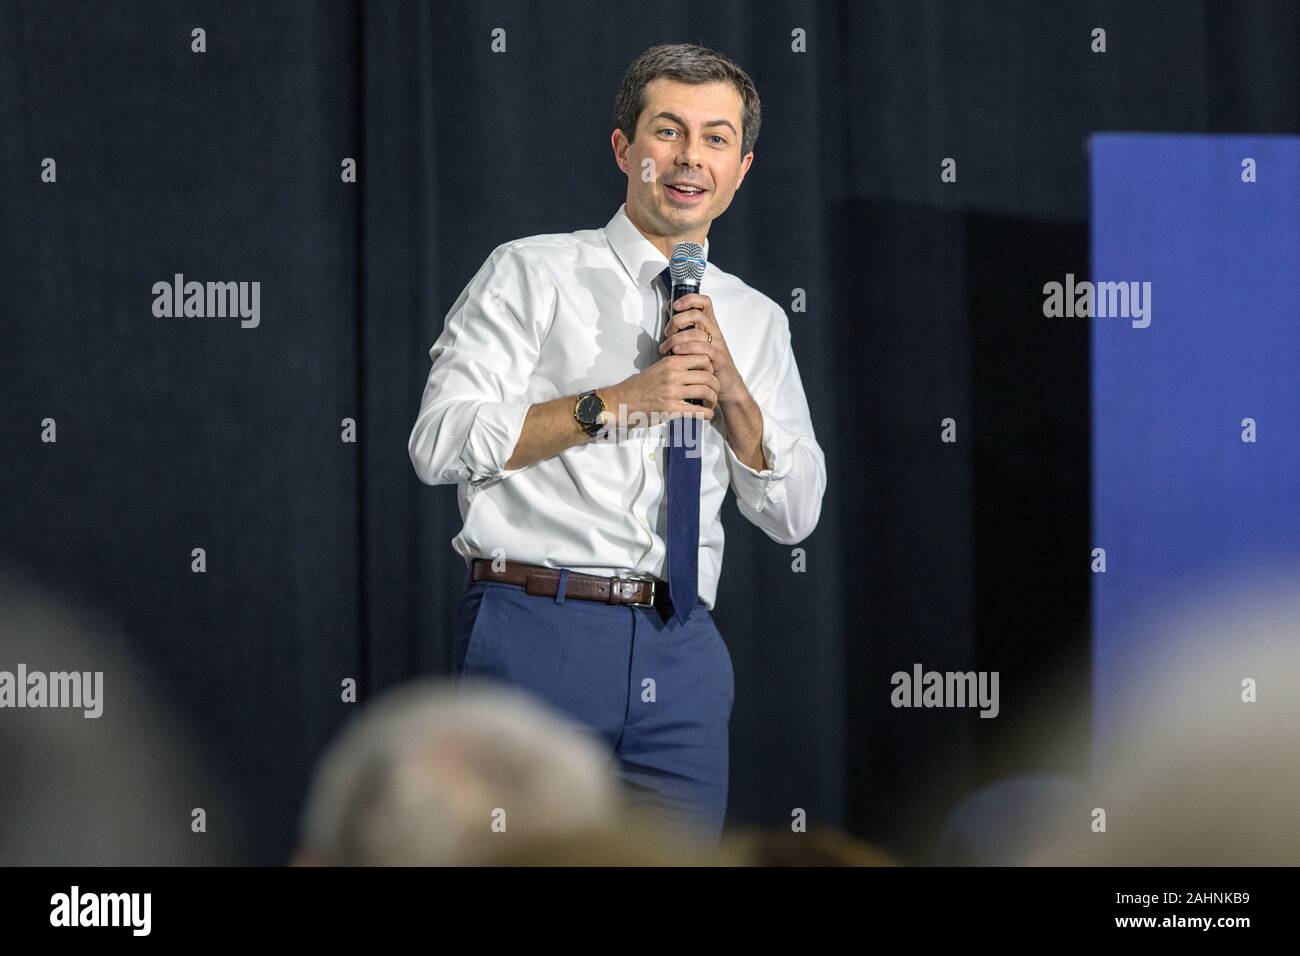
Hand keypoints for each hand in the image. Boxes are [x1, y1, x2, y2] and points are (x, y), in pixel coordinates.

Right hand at [605, 351, 719, 423]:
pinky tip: (706, 415)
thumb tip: (693, 369)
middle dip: (716, 385)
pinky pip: (698, 411)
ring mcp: (672, 391)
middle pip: (708, 375)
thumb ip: (675, 367)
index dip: (711, 368)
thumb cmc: (637, 387)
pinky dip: (707, 414)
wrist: (620, 402)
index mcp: (670, 362)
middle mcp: (673, 374)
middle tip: (714, 392)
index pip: (702, 358)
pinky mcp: (671, 409)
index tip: (710, 375)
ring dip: (713, 399)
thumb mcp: (657, 369)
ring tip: (710, 404)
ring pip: (706, 391)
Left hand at [657, 293, 743, 404]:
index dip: (689, 298)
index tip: (674, 305)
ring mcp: (717, 344)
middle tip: (667, 333)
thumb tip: (670, 311)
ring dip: (677, 338)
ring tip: (666, 348)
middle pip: (696, 313)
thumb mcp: (696, 344)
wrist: (726, 385)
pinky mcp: (718, 357)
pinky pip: (703, 347)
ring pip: (697, 331)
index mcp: (709, 325)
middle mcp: (714, 331)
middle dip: (677, 320)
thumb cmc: (707, 364)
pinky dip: (687, 348)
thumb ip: (685, 329)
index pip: (704, 302)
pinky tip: (676, 353)